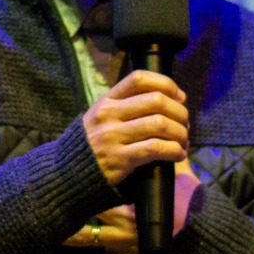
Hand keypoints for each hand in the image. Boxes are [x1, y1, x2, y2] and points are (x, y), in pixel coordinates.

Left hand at [45, 159, 203, 253]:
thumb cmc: (190, 213)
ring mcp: (117, 245)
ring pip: (83, 240)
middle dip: (64, 203)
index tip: (64, 167)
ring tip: (33, 232)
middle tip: (37, 195)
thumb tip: (171, 137)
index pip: (102, 186)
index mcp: (132, 202)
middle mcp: (120, 223)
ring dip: (60, 235)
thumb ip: (170, 164)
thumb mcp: (180, 185)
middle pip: (85, 210)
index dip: (84, 178)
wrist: (199, 245)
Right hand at [81, 69, 188, 186]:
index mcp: (106, 101)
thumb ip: (126, 105)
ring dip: (180, 133)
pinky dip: (174, 150)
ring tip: (184, 141)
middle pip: (156, 100)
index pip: (139, 78)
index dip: (165, 83)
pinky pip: (156, 148)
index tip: (179, 97)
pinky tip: (178, 154)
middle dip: (179, 112)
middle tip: (185, 123)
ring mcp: (113, 136)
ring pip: (160, 124)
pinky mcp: (120, 159)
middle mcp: (109, 115)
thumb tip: (169, 98)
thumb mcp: (102, 117)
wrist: (68, 174)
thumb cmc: (94, 144)